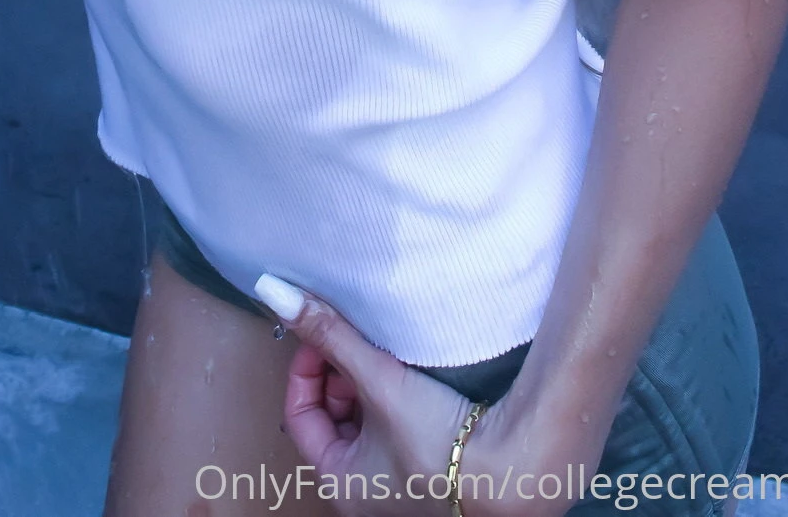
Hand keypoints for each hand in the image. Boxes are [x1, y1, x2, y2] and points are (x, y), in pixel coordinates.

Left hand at [257, 274, 477, 504]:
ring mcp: (395, 486)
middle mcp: (362, 492)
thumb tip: (275, 293)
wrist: (512, 469)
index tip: (324, 334)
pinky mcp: (426, 474)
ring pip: (363, 425)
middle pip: (332, 420)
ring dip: (368, 390)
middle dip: (340, 378)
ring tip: (386, 360)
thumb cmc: (439, 441)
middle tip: (357, 345)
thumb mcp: (377, 380)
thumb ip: (329, 334)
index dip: (307, 369)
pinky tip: (410, 381)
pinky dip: (393, 404)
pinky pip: (392, 433)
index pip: (299, 415)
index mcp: (338, 482)